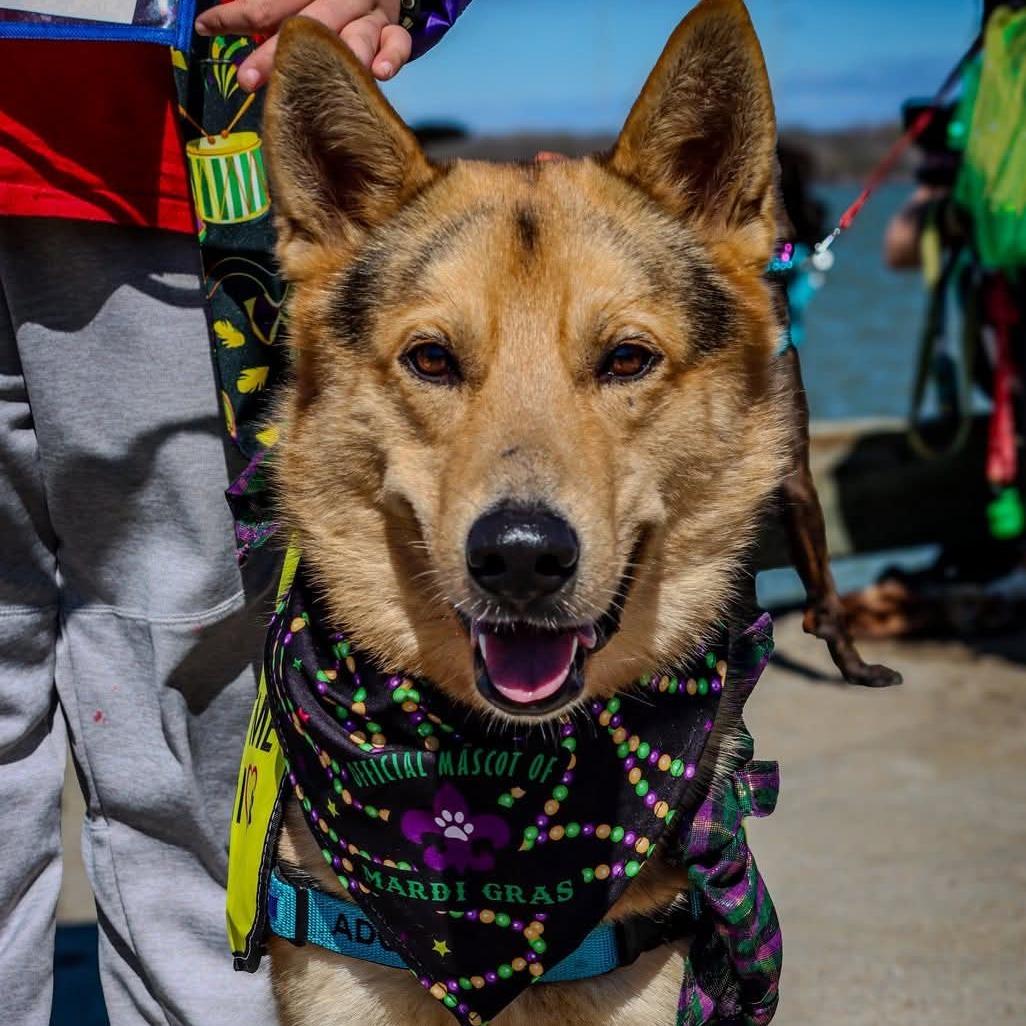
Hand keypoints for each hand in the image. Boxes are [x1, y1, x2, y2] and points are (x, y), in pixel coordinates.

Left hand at [195, 0, 410, 92]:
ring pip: (356, 34)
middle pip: (309, 23)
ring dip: (338, 56)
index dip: (238, 13)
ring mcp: (372, 14)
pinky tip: (378, 73)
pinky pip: (398, 44)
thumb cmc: (331, 1)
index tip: (206, 27)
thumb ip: (267, 10)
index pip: (273, 0)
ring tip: (318, 77)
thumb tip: (209, 24)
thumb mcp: (300, 0)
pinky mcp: (395, 32)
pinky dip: (391, 56)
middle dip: (277, 52)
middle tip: (248, 80)